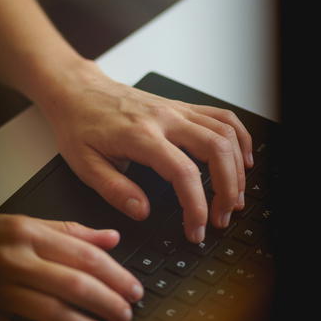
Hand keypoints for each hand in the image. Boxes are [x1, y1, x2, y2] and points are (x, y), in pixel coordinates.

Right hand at [0, 213, 142, 320]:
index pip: (84, 256)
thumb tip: (111, 237)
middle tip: (126, 314)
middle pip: (74, 285)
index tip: (133, 289)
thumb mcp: (25, 224)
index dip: (116, 275)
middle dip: (108, 303)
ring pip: (52, 313)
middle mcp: (14, 260)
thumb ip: (69, 231)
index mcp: (27, 233)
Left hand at [37, 61, 253, 242]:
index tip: (196, 228)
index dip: (196, 206)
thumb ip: (114, 190)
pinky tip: (242, 160)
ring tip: (234, 198)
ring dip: (237, 168)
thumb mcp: (84, 165)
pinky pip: (222, 117)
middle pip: (216, 149)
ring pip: (225, 132)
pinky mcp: (181, 107)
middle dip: (227, 189)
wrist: (77, 92)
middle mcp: (164, 118)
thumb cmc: (79, 126)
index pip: (183, 172)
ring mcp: (176, 110)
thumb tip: (143, 211)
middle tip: (221, 217)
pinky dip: (239, 138)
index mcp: (140, 136)